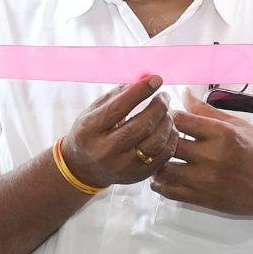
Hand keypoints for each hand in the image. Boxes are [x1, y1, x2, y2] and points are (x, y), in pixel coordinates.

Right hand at [61, 76, 177, 187]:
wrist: (82, 169)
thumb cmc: (90, 134)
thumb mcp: (93, 112)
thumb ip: (117, 95)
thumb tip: (143, 78)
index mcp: (90, 131)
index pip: (118, 109)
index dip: (140, 92)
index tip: (156, 80)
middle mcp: (105, 151)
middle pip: (141, 126)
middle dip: (158, 107)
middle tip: (163, 97)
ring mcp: (122, 166)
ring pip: (155, 142)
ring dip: (166, 122)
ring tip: (166, 113)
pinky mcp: (137, 175)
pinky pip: (163, 156)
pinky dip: (170, 139)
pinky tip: (167, 129)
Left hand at [154, 95, 252, 224]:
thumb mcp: (239, 126)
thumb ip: (207, 111)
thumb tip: (185, 94)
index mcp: (222, 134)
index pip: (179, 120)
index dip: (169, 117)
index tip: (168, 119)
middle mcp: (212, 156)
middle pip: (168, 143)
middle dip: (160, 139)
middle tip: (158, 138)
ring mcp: (206, 179)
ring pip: (162, 169)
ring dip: (156, 163)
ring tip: (158, 158)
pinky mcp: (202, 199)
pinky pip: (168, 192)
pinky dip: (160, 184)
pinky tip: (162, 177)